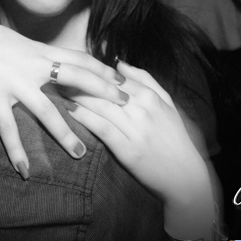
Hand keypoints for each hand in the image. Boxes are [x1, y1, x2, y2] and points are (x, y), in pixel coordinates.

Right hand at [0, 11, 126, 177]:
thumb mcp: (14, 41)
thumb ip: (34, 53)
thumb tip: (49, 60)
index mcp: (38, 50)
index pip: (80, 59)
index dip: (103, 70)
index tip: (123, 81)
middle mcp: (32, 65)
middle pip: (77, 79)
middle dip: (103, 94)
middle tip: (125, 108)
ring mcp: (13, 82)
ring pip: (47, 111)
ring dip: (65, 133)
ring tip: (81, 153)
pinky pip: (8, 128)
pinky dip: (17, 151)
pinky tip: (25, 170)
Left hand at [68, 61, 209, 205]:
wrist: (185, 177)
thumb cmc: (174, 138)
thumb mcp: (167, 104)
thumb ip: (145, 80)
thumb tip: (119, 63)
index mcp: (151, 97)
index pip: (116, 77)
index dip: (91, 69)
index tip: (71, 64)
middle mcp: (143, 110)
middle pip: (104, 89)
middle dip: (79, 79)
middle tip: (56, 72)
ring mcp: (135, 129)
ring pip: (100, 105)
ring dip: (75, 95)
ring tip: (56, 87)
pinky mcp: (127, 149)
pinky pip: (101, 127)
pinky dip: (83, 117)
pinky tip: (68, 110)